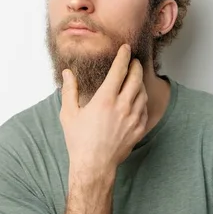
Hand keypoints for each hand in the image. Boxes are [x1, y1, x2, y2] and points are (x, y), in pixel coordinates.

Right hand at [60, 44, 148, 176]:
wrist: (94, 166)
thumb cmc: (79, 141)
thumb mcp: (69, 114)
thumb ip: (69, 90)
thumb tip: (67, 73)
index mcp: (105, 100)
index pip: (119, 71)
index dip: (123, 56)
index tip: (125, 48)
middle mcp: (122, 106)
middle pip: (136, 78)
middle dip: (136, 66)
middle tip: (133, 60)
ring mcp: (133, 118)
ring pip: (142, 93)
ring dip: (140, 82)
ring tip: (135, 77)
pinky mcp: (139, 129)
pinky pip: (145, 109)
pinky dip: (142, 99)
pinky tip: (137, 98)